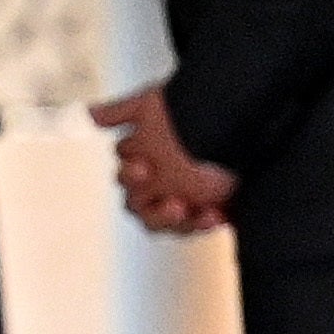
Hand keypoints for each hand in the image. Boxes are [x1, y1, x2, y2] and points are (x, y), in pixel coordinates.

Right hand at [87, 84, 236, 235]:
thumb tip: (90, 113)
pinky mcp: (201, 212)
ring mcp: (177, 202)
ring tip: (194, 212)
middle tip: (176, 204)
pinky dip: (202, 223)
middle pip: (139, 208)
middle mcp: (155, 186)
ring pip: (160, 224)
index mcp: (142, 163)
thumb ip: (123, 111)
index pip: (127, 176)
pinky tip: (215, 214)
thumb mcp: (160, 105)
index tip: (145, 169)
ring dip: (173, 222)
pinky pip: (192, 229)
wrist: (242, 124)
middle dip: (155, 209)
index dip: (132, 175)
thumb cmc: (196, 111)